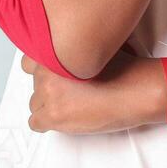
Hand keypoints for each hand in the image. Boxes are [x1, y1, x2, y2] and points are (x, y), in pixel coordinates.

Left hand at [23, 50, 165, 134]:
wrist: (137, 89)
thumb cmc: (124, 66)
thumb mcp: (95, 45)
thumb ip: (72, 46)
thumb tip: (65, 49)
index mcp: (53, 51)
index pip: (29, 61)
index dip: (45, 68)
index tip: (56, 74)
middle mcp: (46, 71)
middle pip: (35, 83)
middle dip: (50, 86)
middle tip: (71, 90)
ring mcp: (49, 94)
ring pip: (35, 103)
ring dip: (49, 104)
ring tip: (71, 104)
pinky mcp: (55, 116)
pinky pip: (35, 123)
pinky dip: (46, 122)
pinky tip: (64, 117)